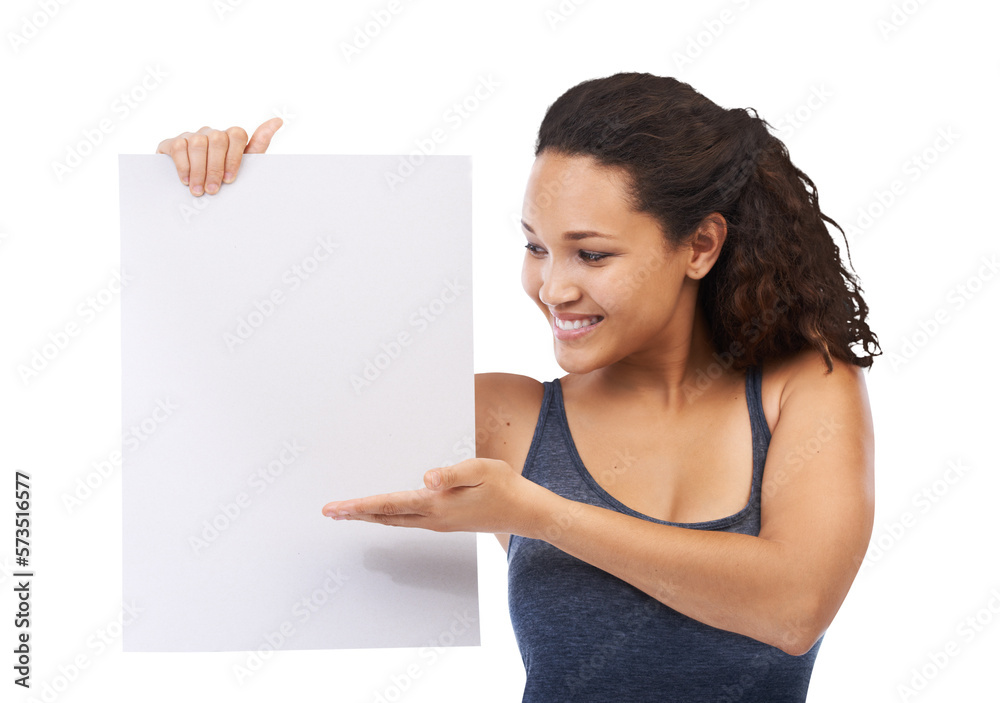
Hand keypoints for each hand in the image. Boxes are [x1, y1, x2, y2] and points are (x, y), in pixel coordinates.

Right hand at [155, 117, 282, 196]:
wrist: (191, 187)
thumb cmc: (222, 176)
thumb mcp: (244, 165)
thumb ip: (259, 145)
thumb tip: (278, 120)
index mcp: (231, 137)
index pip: (237, 135)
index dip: (234, 158)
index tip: (230, 180)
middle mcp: (212, 133)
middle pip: (218, 139)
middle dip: (215, 168)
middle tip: (213, 190)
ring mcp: (192, 135)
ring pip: (198, 143)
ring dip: (199, 170)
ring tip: (198, 191)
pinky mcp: (172, 142)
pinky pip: (179, 146)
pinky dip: (183, 166)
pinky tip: (186, 181)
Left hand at [321, 458, 551, 535]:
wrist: (525, 512)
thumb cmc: (505, 487)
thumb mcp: (481, 470)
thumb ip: (452, 473)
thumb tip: (427, 478)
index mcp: (436, 504)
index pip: (388, 505)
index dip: (359, 506)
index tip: (335, 508)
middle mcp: (433, 518)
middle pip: (384, 517)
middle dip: (355, 515)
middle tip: (329, 512)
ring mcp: (438, 522)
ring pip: (394, 520)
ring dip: (369, 516)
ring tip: (348, 513)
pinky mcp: (445, 521)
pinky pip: (407, 520)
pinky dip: (387, 515)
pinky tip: (384, 512)